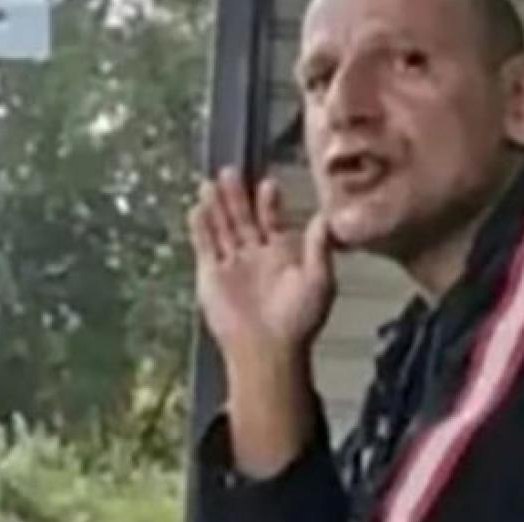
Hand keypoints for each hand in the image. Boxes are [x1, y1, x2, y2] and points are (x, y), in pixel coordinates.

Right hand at [187, 169, 334, 477]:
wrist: (269, 349)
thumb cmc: (298, 320)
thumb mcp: (319, 280)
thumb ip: (318, 247)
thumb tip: (325, 217)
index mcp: (281, 255)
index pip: (272, 220)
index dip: (269, 203)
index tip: (267, 183)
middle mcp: (255, 256)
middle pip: (243, 218)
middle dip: (236, 196)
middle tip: (230, 170)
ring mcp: (231, 264)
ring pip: (222, 227)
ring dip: (216, 206)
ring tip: (210, 182)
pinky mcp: (211, 275)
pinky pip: (204, 246)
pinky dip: (200, 228)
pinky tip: (197, 208)